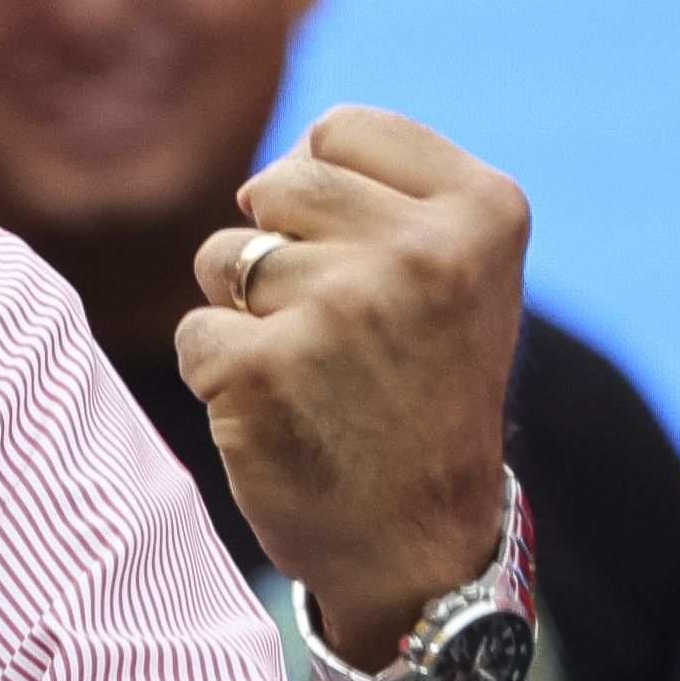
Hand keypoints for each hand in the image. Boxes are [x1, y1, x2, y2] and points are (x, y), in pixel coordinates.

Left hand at [173, 105, 525, 663]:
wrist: (419, 548)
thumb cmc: (422, 394)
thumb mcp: (453, 274)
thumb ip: (382, 196)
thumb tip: (268, 166)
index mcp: (483, 209)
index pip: (340, 132)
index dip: (328, 198)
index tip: (373, 268)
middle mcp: (420, 251)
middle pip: (273, 184)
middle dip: (280, 250)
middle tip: (337, 334)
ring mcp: (341, 309)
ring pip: (224, 257)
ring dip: (246, 314)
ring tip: (314, 376)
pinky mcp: (263, 369)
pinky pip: (195, 330)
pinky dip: (220, 373)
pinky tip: (281, 417)